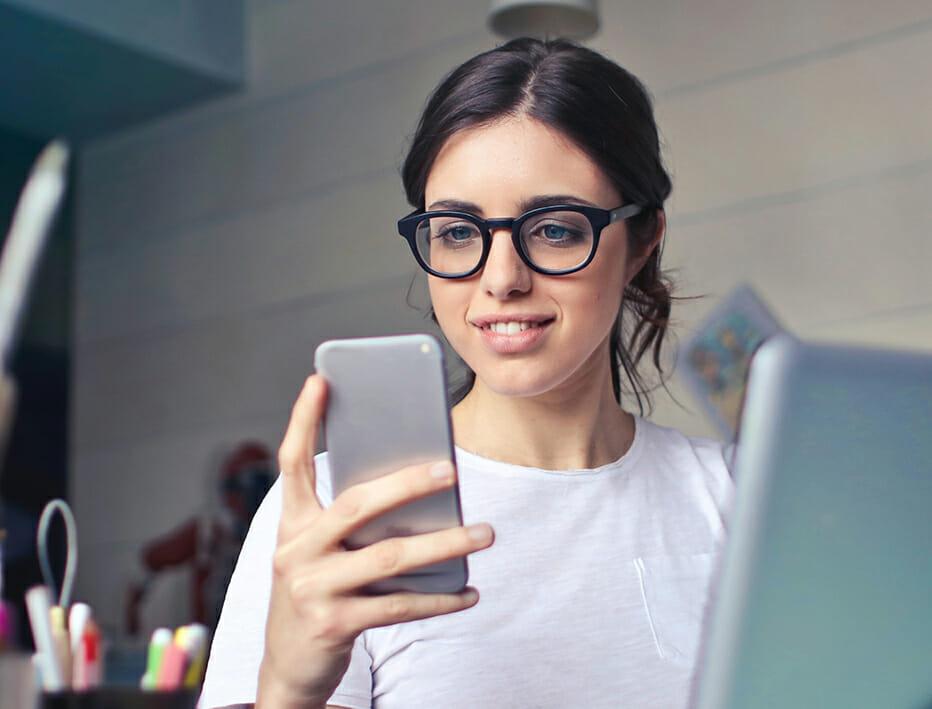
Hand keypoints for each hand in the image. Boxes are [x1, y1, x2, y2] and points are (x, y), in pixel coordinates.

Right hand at [256, 375, 493, 707]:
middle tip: (450, 469)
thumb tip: (420, 489)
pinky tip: (470, 592)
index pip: (292, 463)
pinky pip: (400, 606)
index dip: (303, 420)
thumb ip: (352, 522)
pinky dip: (440, 600)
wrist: (288, 666)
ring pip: (389, 556)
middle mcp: (296, 551)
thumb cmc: (316, 591)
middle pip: (356, 504)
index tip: (320, 380)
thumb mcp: (320, 552)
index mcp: (292, 524)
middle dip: (406, 483)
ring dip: (444, 544)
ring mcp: (312, 589)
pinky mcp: (334, 624)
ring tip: (484, 533)